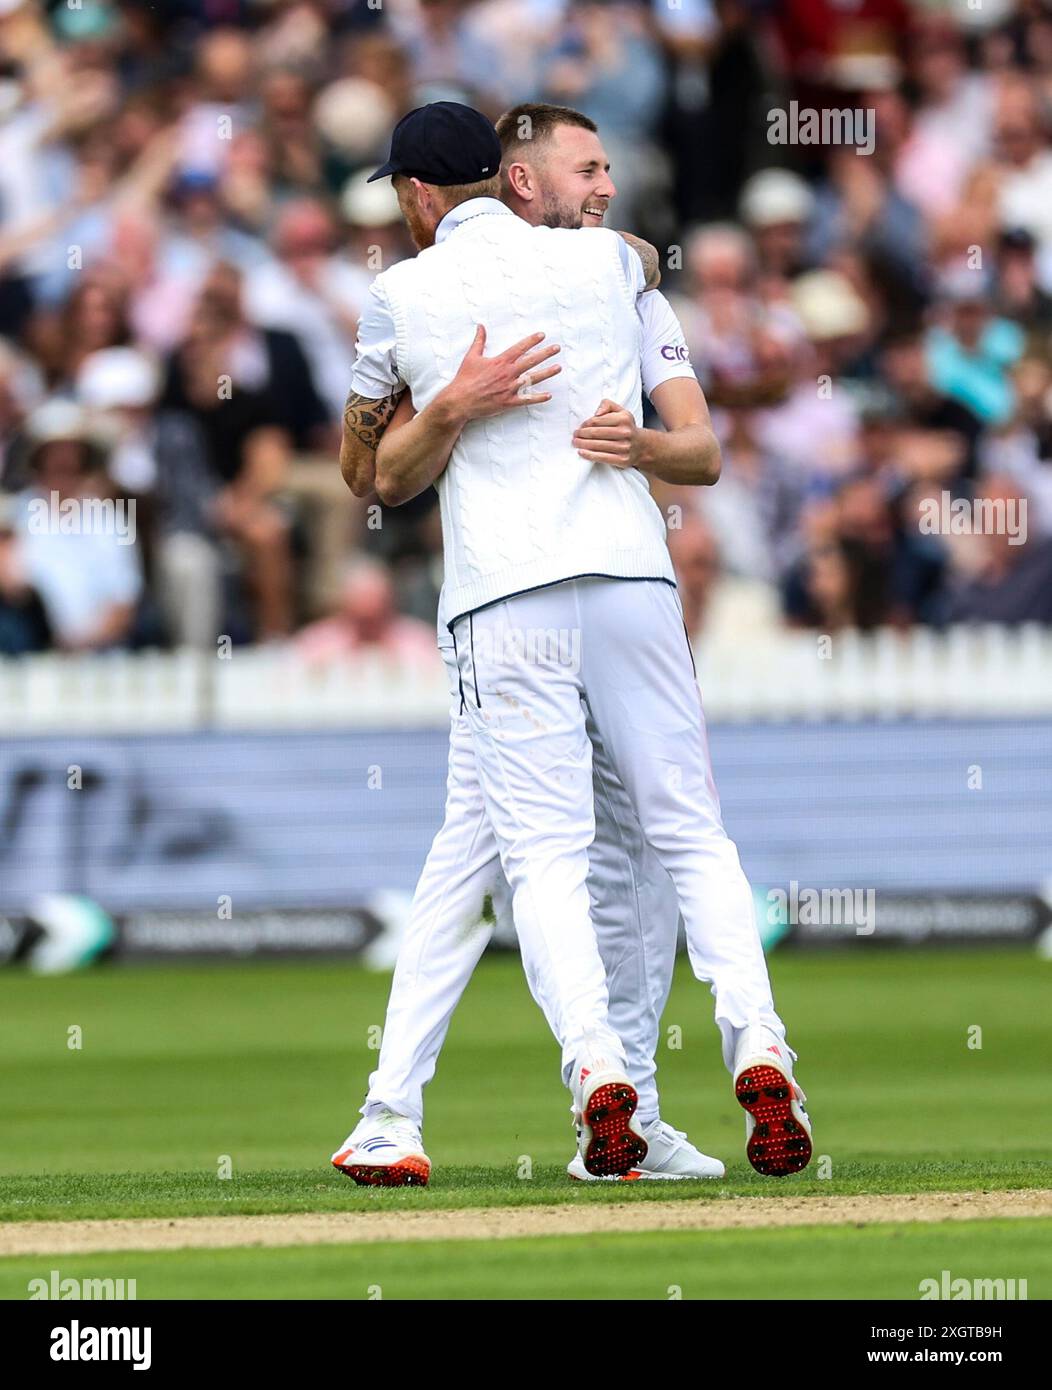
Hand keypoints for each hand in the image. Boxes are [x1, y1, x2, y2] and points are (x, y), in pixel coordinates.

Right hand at [441, 325, 560, 421]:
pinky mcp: (508, 402)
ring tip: (558, 367)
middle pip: (531, 361)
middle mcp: (507, 373)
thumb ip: (479, 341)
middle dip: (545, 353)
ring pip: (532, 379)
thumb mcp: (471, 357)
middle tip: (557, 348)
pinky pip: (526, 400)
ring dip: (547, 373)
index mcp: (500, 361)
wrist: (460, 400)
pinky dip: (538, 398)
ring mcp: (509, 388)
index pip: (520, 348)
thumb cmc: (465, 378)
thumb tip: (480, 326)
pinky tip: (549, 395)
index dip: (532, 340)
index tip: (543, 335)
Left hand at [572, 399, 641, 467]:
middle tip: (575, 435)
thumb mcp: (620, 411)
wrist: (642, 446)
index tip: (580, 426)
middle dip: (582, 434)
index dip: (585, 424)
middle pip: (596, 433)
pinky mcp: (622, 460)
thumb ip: (607, 405)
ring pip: (597, 445)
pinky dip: (589, 455)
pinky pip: (602, 457)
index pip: (597, 421)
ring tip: (575, 442)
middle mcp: (625, 433)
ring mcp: (624, 447)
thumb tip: (596, 413)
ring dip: (583, 444)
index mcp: (623, 419)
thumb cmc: (626, 427)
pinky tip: (581, 452)